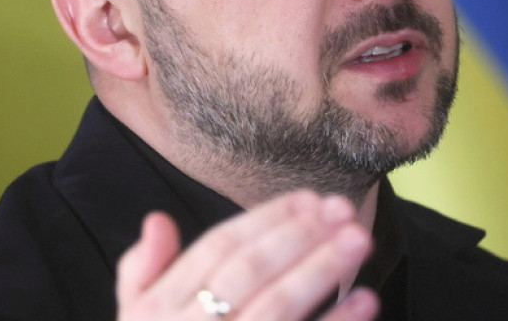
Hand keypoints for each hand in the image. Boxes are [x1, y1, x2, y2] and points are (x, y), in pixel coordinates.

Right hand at [115, 190, 378, 320]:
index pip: (217, 248)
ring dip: (320, 271)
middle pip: (249, 272)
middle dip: (299, 234)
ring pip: (276, 310)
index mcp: (157, 310)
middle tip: (344, 208)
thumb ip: (141, 273)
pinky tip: (366, 303)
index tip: (310, 198)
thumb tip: (158, 219)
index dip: (266, 218)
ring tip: (360, 240)